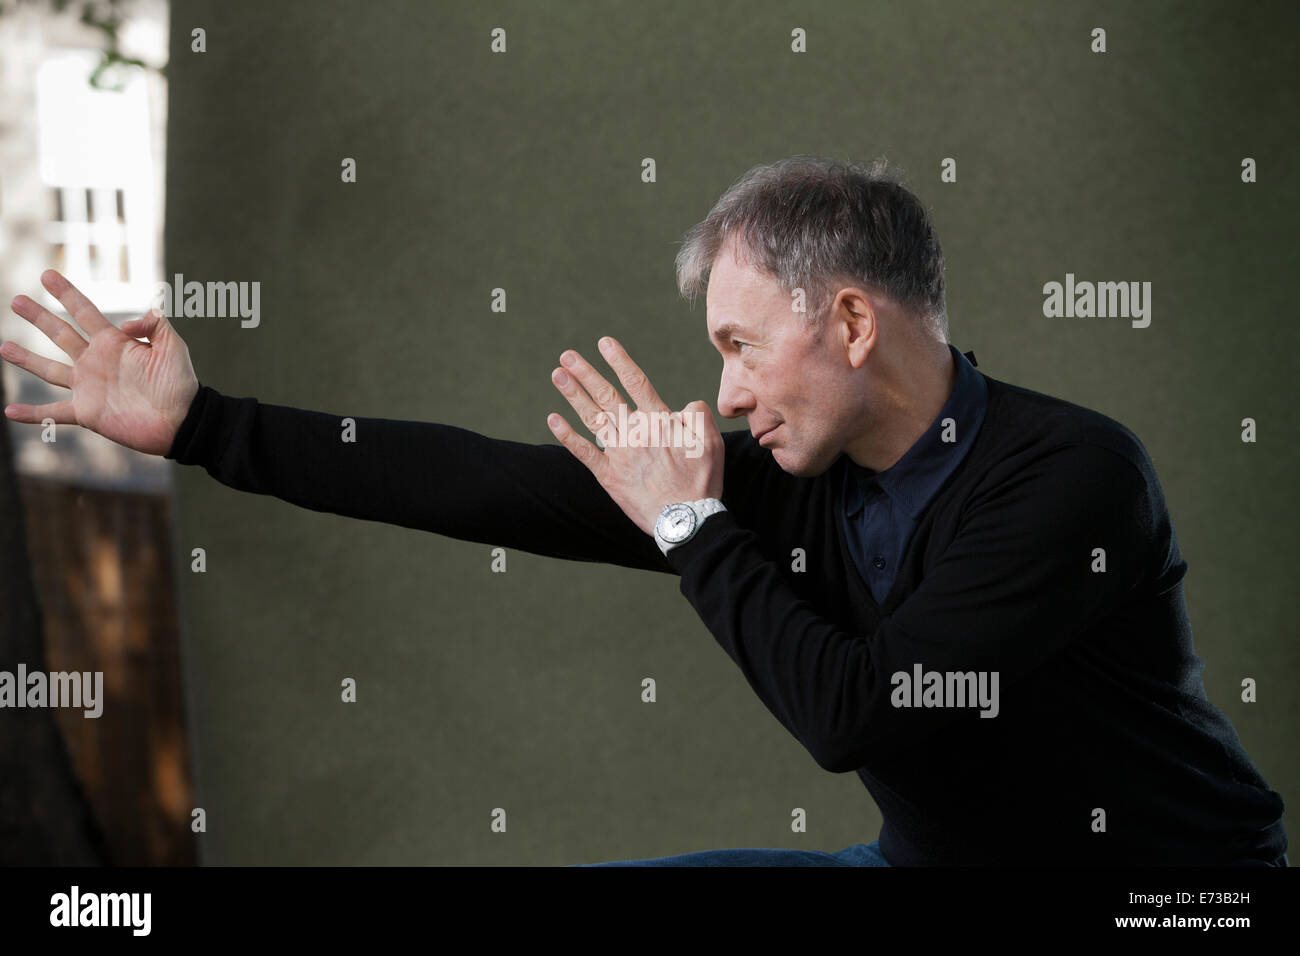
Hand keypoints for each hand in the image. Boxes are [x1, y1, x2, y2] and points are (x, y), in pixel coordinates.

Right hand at [2, 269, 199, 456]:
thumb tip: (124, 323)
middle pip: (60, 334)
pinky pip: (53, 412)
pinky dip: (32, 414)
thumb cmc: (180, 383)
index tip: (47, 275)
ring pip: (49, 370)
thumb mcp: (173, 346)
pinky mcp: (87, 413)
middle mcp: (96, 361)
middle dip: (39, 317)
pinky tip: (10, 411)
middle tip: (16, 300)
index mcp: (113, 343)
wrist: (181, 421)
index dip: (66, 293)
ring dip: (26, 359)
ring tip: (3, 347)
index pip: (84, 311)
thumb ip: (154, 325)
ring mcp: (88, 387)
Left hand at [546, 335, 723, 535]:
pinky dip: (567, 435)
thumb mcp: (712, 442)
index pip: (636, 382)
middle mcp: (635, 432)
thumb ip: (698, 415)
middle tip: (567, 355)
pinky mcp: (609, 476)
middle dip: (585, 373)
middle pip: (607, 395)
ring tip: (558, 375)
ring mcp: (619, 454)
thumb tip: (683, 406)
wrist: (685, 519)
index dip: (619, 360)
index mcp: (659, 422)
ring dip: (573, 394)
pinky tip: (553, 419)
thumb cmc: (702, 482)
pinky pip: (583, 452)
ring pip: (592, 417)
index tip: (604, 343)